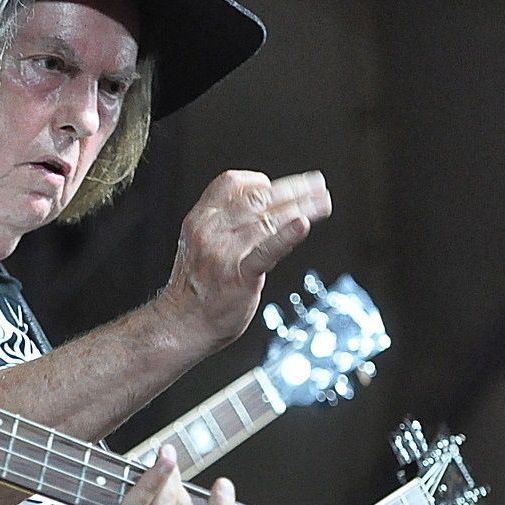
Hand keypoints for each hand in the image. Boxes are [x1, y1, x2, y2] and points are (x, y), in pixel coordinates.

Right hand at [159, 170, 331, 347]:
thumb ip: (224, 225)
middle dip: (293, 188)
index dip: (259, 180)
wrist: (181, 324)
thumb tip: (260, 210)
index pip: (231, 183)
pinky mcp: (239, 276)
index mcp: (200, 219)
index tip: (282, 185)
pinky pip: (266, 250)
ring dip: (302, 207)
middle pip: (257, 197)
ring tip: (323, 202)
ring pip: (268, 220)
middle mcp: (210, 230)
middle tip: (318, 184)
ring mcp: (224, 252)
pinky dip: (287, 236)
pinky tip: (303, 225)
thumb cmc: (195, 288)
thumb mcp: (200, 244)